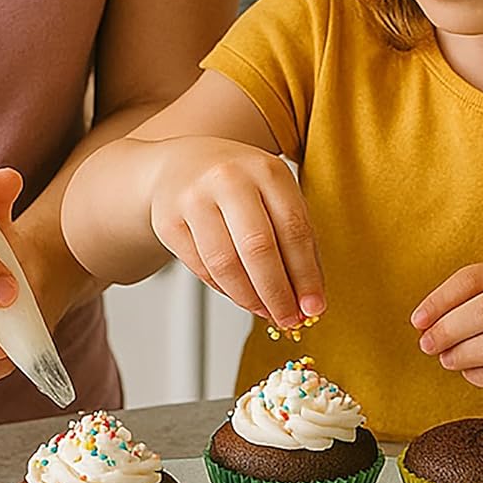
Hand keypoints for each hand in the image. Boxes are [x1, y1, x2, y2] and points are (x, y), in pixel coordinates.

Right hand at [145, 137, 323, 329]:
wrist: (183, 164)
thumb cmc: (240, 185)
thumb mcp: (274, 194)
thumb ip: (295, 239)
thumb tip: (308, 298)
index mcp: (267, 170)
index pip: (293, 230)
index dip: (306, 275)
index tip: (314, 307)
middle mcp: (229, 179)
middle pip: (258, 248)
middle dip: (277, 293)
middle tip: (289, 319)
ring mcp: (194, 199)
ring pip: (225, 264)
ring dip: (249, 298)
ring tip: (266, 312)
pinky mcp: (168, 222)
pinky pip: (201, 268)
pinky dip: (224, 289)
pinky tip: (240, 295)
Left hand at [412, 262, 482, 411]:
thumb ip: (466, 306)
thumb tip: (423, 324)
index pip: (474, 278)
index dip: (439, 300)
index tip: (417, 321)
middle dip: (448, 329)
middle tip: (427, 345)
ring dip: (463, 354)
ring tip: (447, 360)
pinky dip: (480, 376)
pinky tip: (469, 373)